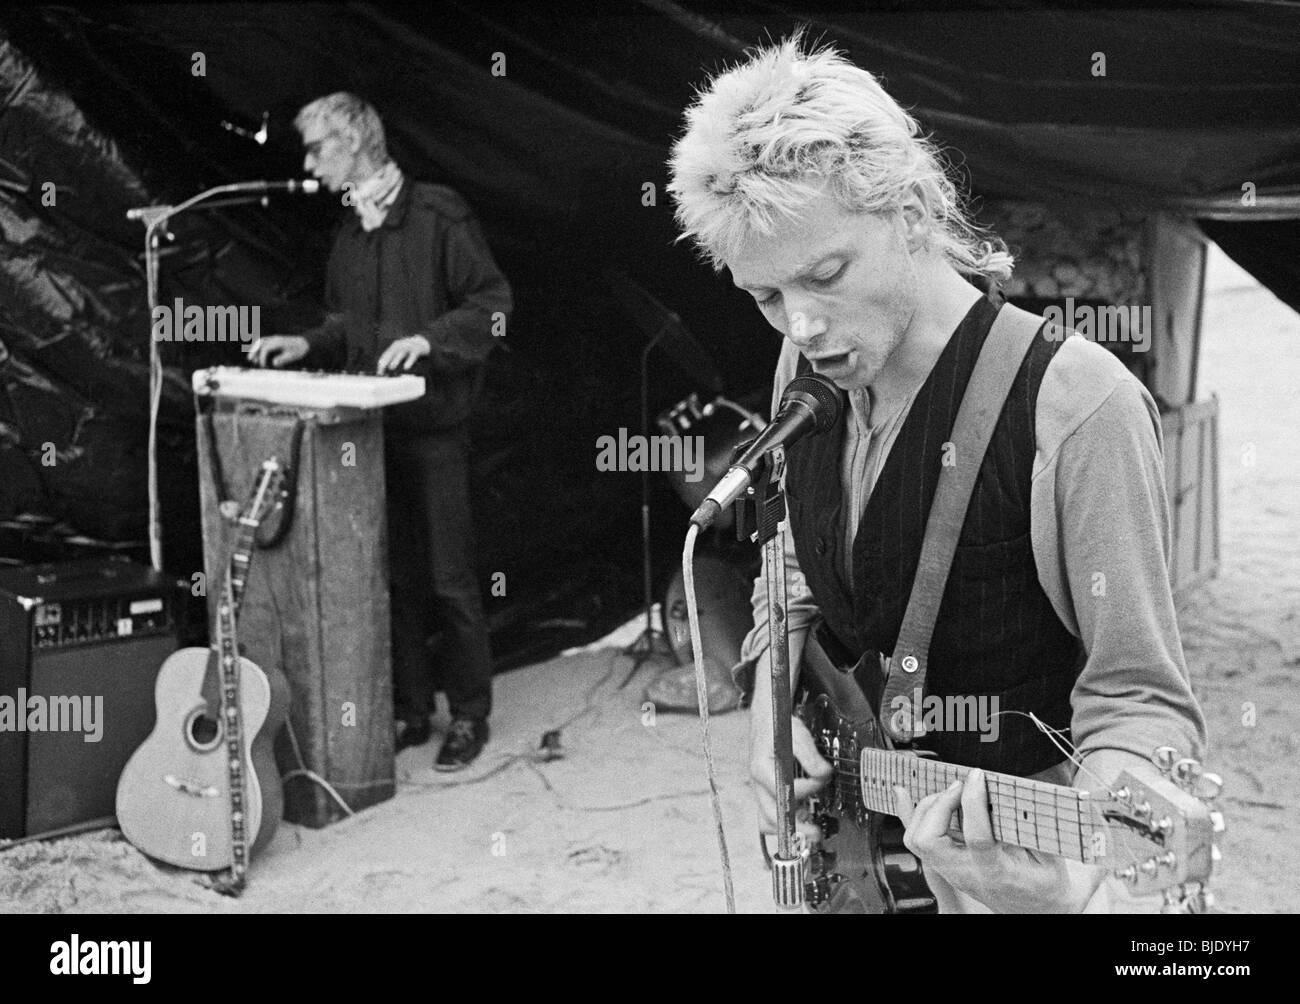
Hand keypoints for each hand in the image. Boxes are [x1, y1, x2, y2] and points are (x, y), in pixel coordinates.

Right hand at [246, 335, 308, 367]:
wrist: (306, 342)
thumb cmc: (300, 350)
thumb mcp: (293, 356)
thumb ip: (283, 359)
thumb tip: (274, 363)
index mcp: (278, 342)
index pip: (266, 349)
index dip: (262, 358)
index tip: (263, 366)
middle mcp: (275, 339)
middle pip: (261, 343)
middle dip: (254, 351)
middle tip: (250, 360)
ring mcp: (274, 338)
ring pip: (261, 342)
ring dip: (255, 349)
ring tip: (251, 359)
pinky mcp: (275, 340)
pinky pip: (264, 342)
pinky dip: (259, 348)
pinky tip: (258, 356)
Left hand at [377, 335, 430, 373]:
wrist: (424, 343)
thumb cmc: (410, 352)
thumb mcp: (402, 355)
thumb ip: (395, 362)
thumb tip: (388, 375)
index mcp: (395, 347)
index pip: (386, 355)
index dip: (382, 363)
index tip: (379, 373)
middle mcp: (401, 345)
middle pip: (391, 353)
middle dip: (385, 361)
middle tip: (381, 369)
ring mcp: (409, 347)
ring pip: (401, 354)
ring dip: (395, 360)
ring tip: (391, 367)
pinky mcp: (417, 350)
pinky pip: (412, 356)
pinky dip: (409, 361)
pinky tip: (406, 367)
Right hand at [750, 710, 832, 844]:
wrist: (766, 720)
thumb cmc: (779, 728)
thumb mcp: (798, 735)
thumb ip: (811, 757)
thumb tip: (823, 775)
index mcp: (762, 770)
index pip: (785, 791)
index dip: (808, 788)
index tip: (822, 778)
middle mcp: (758, 784)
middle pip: (770, 818)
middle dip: (794, 829)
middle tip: (816, 833)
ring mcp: (761, 790)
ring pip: (767, 821)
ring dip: (787, 829)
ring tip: (809, 831)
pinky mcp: (767, 792)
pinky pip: (771, 815)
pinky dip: (786, 820)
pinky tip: (803, 817)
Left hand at [893, 767, 1103, 912]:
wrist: (1037, 911)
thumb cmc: (1044, 885)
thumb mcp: (1050, 858)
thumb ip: (1034, 828)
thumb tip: (1020, 790)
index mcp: (996, 872)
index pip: (976, 838)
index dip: (974, 802)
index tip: (978, 776)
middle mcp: (965, 873)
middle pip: (929, 840)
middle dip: (940, 804)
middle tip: (960, 785)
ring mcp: (950, 871)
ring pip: (916, 838)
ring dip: (927, 807)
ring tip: (950, 791)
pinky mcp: (943, 864)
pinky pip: (915, 838)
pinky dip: (908, 812)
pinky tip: (902, 791)